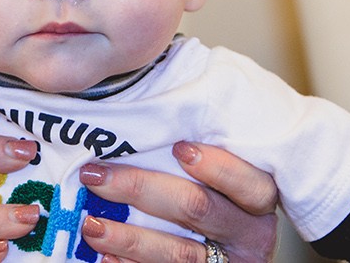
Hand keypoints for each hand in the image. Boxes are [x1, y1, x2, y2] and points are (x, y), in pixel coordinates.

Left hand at [77, 141, 278, 262]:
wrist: (223, 256)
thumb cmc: (221, 199)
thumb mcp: (227, 178)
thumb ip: (205, 149)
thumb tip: (160, 102)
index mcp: (258, 201)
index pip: (250, 184)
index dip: (218, 167)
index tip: (180, 148)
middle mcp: (249, 235)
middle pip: (197, 208)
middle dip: (140, 188)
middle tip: (96, 175)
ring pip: (176, 251)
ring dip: (128, 236)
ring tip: (90, 223)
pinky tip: (103, 256)